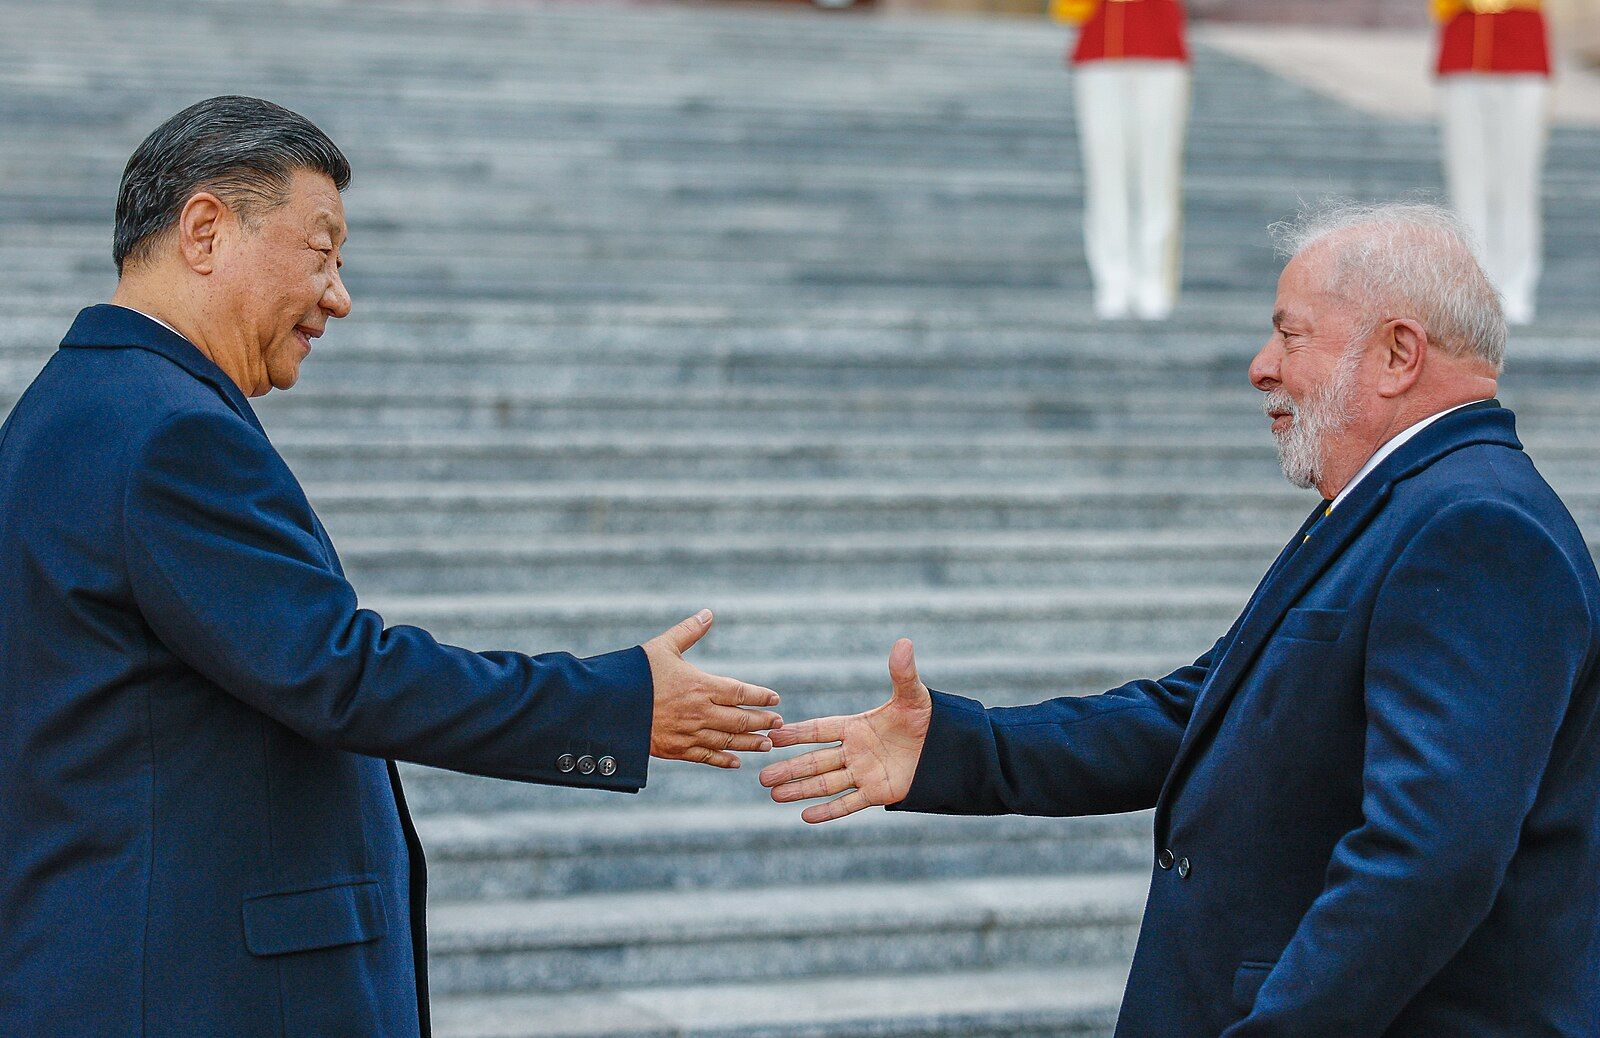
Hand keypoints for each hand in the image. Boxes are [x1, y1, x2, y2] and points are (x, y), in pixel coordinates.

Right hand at [643, 609, 782, 768]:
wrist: (607, 707)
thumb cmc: (635, 673)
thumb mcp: (662, 647)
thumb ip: (688, 632)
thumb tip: (708, 613)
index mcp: (700, 685)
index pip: (740, 692)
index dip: (760, 696)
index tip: (775, 699)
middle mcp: (700, 711)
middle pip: (740, 719)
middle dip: (762, 722)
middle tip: (779, 724)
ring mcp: (689, 733)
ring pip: (728, 740)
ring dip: (750, 742)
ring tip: (766, 743)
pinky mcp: (676, 750)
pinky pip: (706, 757)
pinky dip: (723, 760)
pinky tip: (736, 761)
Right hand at [760, 638, 932, 822]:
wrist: (948, 748)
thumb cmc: (928, 717)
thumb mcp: (913, 695)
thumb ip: (902, 673)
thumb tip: (904, 643)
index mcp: (856, 727)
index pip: (820, 730)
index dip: (797, 734)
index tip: (772, 736)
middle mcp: (855, 751)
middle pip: (815, 761)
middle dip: (790, 768)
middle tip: (762, 776)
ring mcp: (864, 774)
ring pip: (825, 784)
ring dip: (800, 789)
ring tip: (774, 794)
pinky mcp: (877, 793)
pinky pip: (848, 804)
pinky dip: (828, 811)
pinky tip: (805, 816)